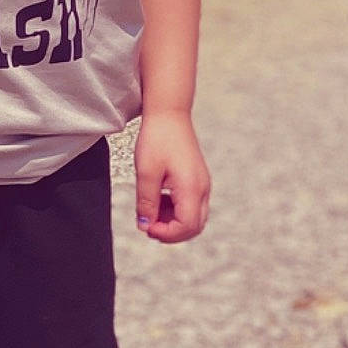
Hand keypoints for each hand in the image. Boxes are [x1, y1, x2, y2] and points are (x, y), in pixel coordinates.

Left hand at [134, 111, 209, 243]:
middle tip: (148, 224)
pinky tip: (158, 200)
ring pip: (194, 217)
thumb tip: (145, 226)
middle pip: (194, 227)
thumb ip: (146, 202)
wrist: (169, 114)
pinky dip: (175, 210)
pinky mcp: (197, 179)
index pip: (187, 226)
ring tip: (150, 210)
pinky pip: (191, 205)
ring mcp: (202, 184)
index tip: (146, 227)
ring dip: (172, 221)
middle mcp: (202, 189)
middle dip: (171, 232)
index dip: (166, 234)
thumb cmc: (157, 139)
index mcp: (192, 188)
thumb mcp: (146, 173)